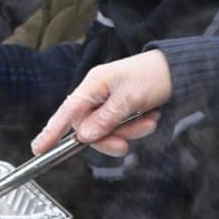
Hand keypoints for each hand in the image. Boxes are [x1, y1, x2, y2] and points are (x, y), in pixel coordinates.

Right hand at [31, 51, 170, 155]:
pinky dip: (136, 127)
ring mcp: (109, 101)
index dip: (52, 131)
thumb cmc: (154, 76)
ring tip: (149, 121)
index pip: (67, 111)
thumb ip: (105, 119)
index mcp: (93, 85)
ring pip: (107, 130)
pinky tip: (150, 116)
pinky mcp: (121, 107)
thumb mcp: (130, 99)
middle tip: (125, 145)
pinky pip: (121, 127)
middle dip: (109, 138)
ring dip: (129, 132)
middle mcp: (97, 93)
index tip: (39, 148)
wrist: (180, 70)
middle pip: (89, 127)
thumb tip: (83, 135)